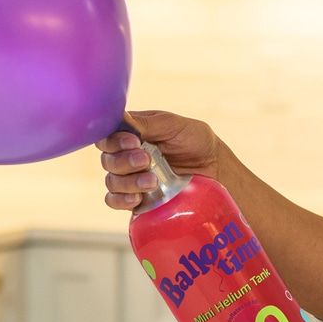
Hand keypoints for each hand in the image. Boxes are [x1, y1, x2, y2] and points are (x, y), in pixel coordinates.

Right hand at [96, 110, 221, 209]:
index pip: (107, 136)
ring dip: (128, 182)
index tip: (133, 142)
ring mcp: (130, 178)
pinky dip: (122, 200)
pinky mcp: (136, 198)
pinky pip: (116, 201)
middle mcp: (126, 155)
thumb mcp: (174, 126)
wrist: (215, 168)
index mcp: (131, 134)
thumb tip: (119, 119)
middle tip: (146, 160)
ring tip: (152, 181)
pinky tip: (137, 198)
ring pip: (112, 182)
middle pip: (107, 160)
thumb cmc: (195, 141)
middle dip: (124, 161)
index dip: (115, 140)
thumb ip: (146, 124)